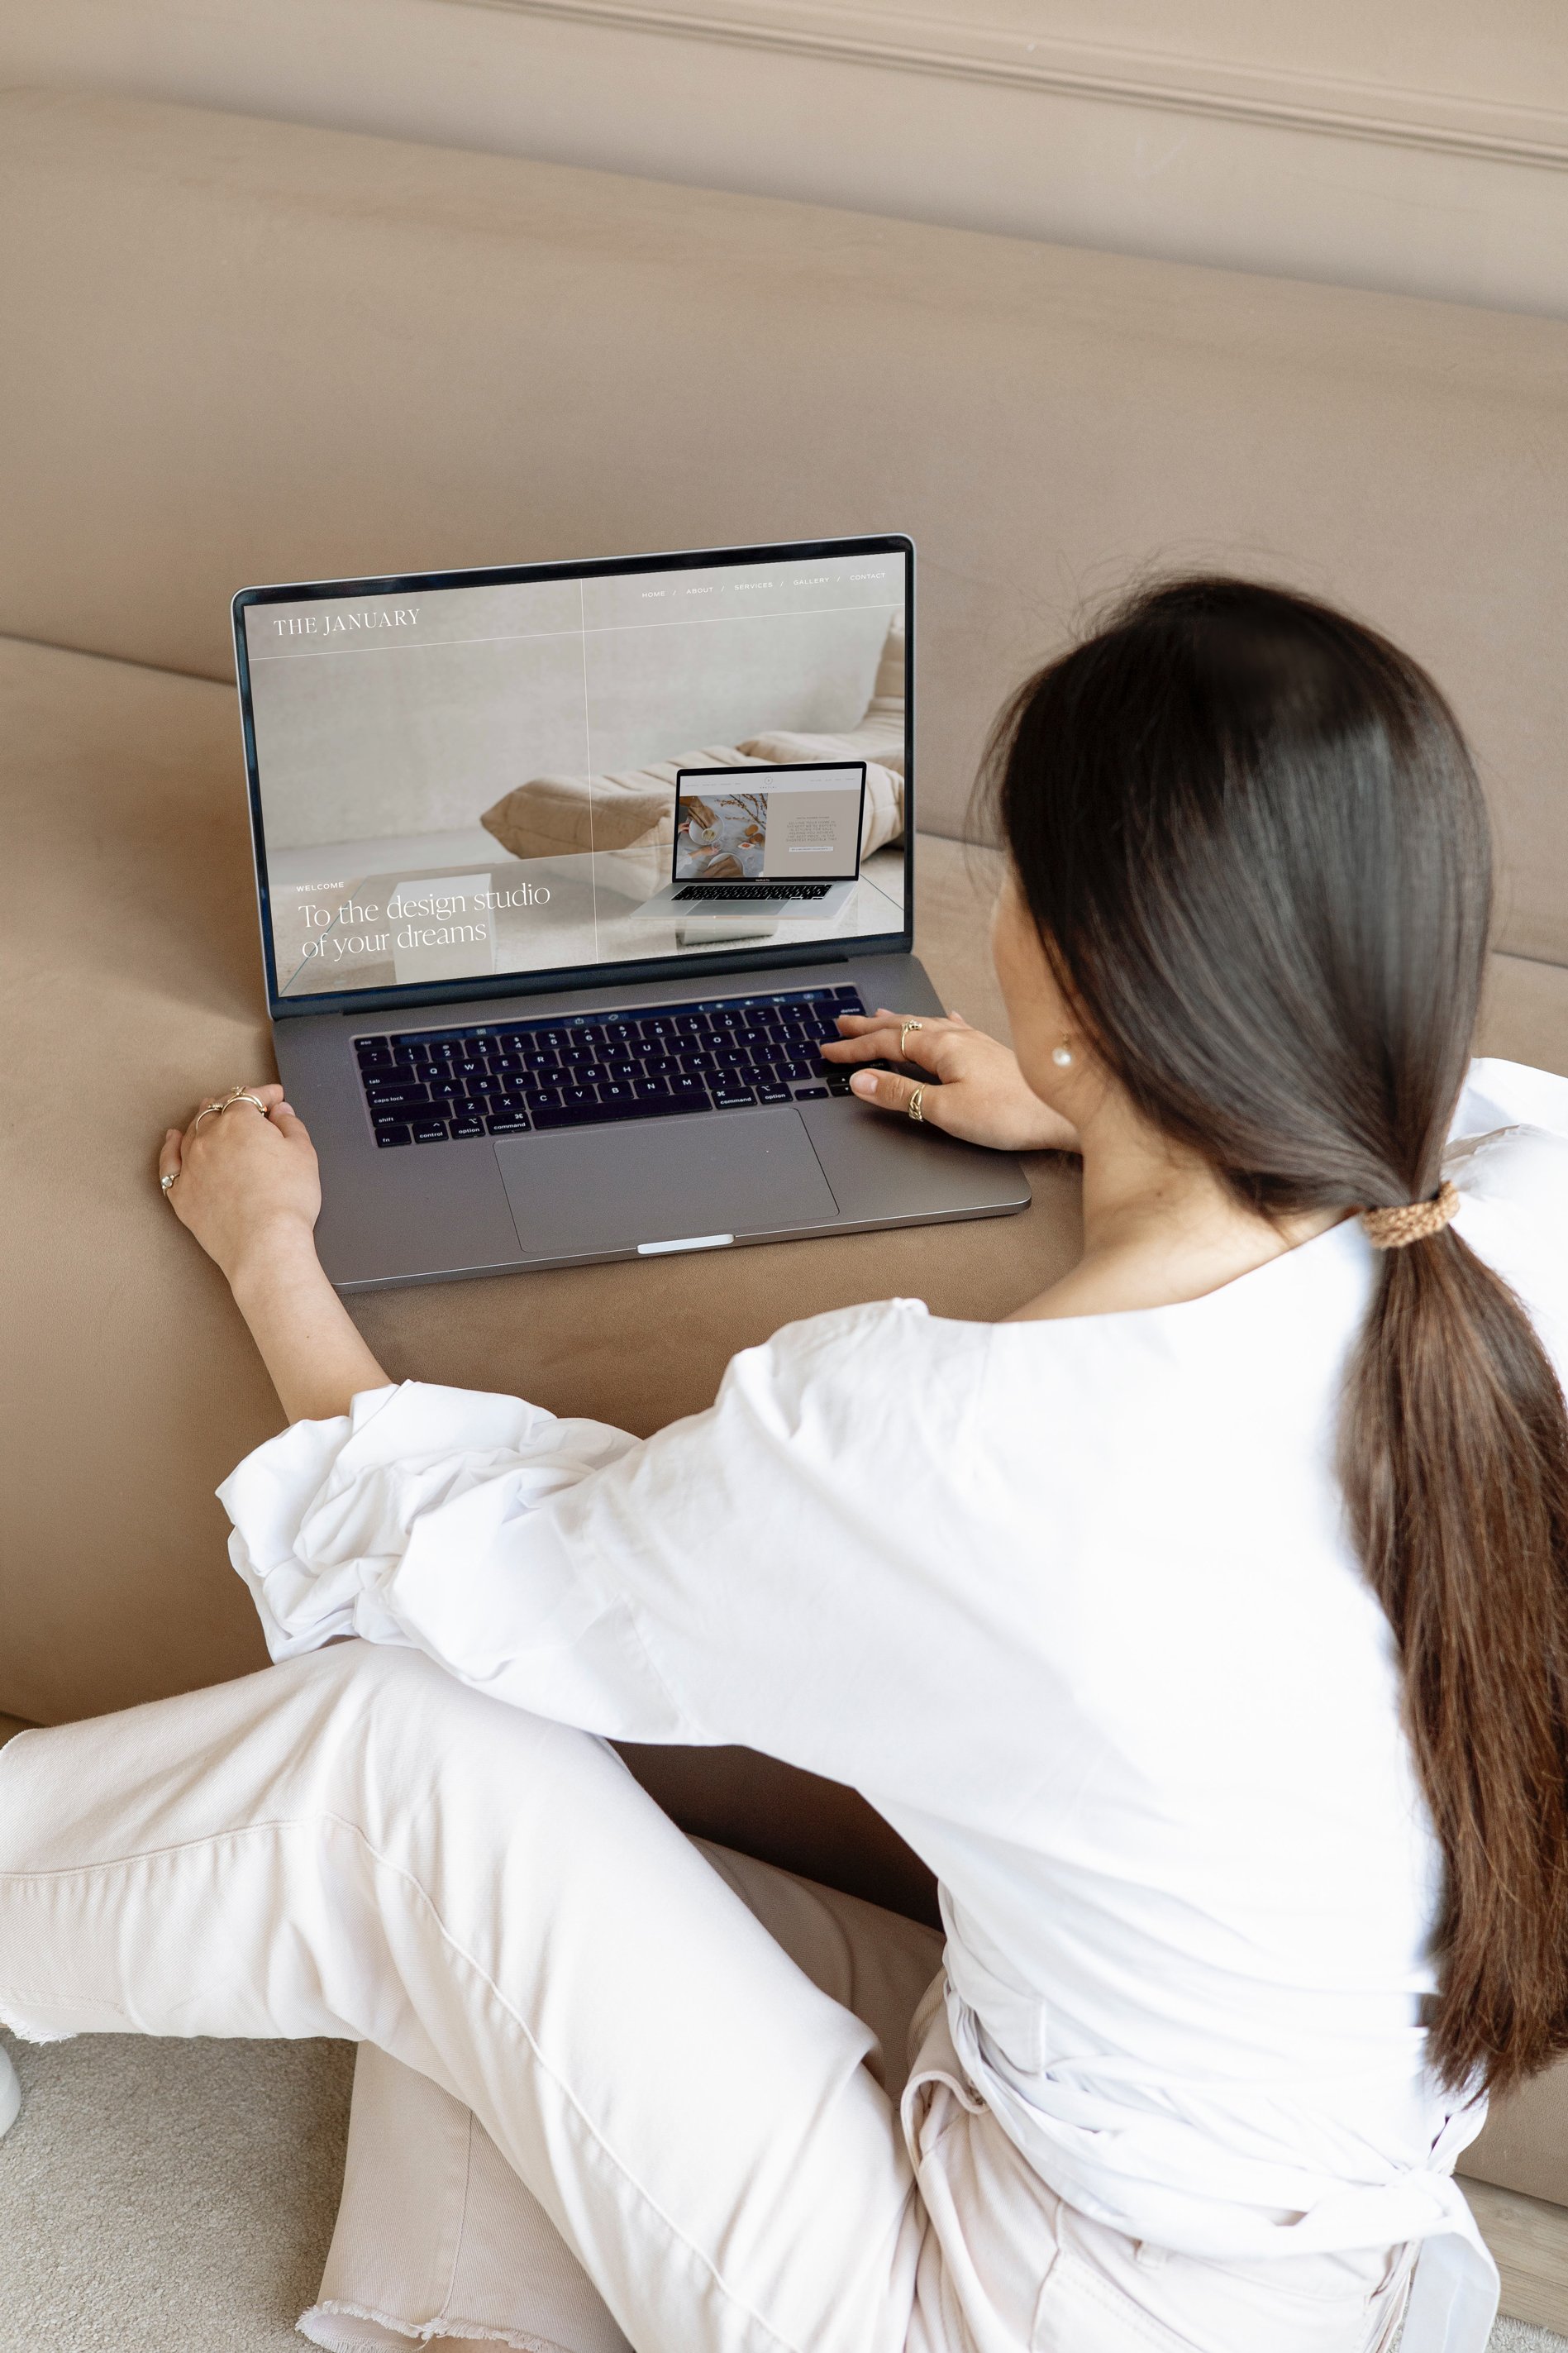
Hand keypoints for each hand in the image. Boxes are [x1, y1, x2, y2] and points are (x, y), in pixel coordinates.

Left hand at [158, 1084, 320, 1284]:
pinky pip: (169, 1163)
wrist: (265, 1244)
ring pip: (192, 1131)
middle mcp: (208, 1136)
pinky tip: (174, 1139)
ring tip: (214, 1117)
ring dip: (205, 1120)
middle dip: (233, 1104)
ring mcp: (190, 1165)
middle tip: (248, 1108)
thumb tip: (281, 1111)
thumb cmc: (287, 1200)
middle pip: (216, 1109)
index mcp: (239, 1121)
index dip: (266, 1094)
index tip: (275, 1097)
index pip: (250, 1097)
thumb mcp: (304, 1154)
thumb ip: (291, 1125)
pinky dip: (171, 1147)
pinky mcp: (180, 1193)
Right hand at [822, 1009, 1079, 1152]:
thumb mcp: (944, 1110)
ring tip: (880, 1016)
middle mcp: (958, 1037)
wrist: (1062, 1113)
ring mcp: (977, 1042)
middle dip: (869, 1027)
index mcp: (942, 1047)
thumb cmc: (1012, 1113)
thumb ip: (901, 1094)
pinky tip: (947, 1020)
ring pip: (927, 1024)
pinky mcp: (993, 1053)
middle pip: (903, 1026)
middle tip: (842, 1024)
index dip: (854, 1047)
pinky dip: (939, 1023)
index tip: (830, 1050)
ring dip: (899, 1022)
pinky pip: (956, 1028)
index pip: (886, 1043)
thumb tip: (862, 1080)